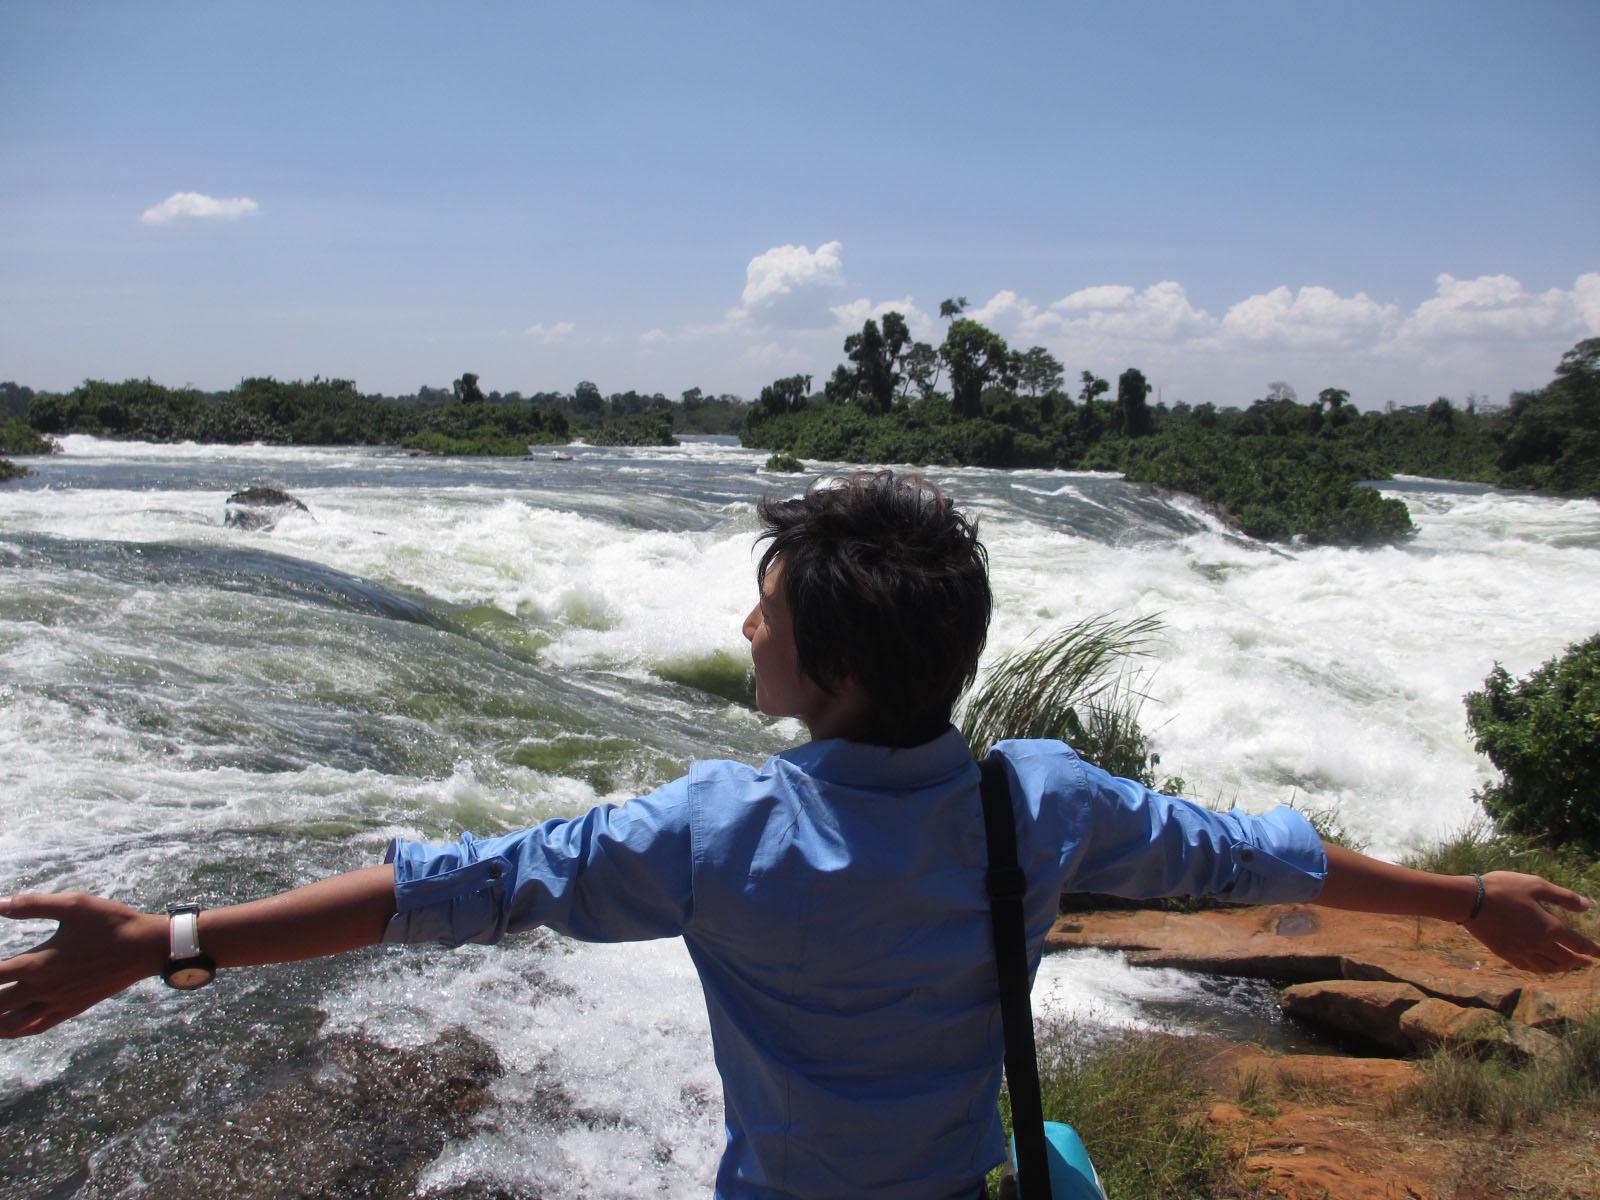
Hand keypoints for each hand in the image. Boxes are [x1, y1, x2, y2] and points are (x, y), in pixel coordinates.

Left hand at [0, 893, 166, 1037]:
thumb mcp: (73, 904)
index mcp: (38, 964)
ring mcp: (57, 1003)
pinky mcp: (70, 1010)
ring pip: (9, 1025)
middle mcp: (42, 989)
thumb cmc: (110, 922)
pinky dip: (13, 1031)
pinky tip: (6, 1027)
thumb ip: (31, 905)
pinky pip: (34, 1028)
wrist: (146, 948)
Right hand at [1465, 872, 1599, 972]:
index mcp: (1550, 928)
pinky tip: (1541, 966)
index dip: (1593, 950)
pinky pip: (1528, 967)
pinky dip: (1540, 969)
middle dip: (1579, 962)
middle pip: (1565, 960)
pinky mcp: (1505, 954)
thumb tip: (1588, 906)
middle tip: (1587, 962)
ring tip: (1567, 966)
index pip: (1578, 944)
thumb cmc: (1504, 888)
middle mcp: (1539, 945)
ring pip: (1548, 968)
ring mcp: (1521, 952)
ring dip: (1562, 968)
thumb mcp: (1536, 885)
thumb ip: (1564, 897)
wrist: (1469, 901)